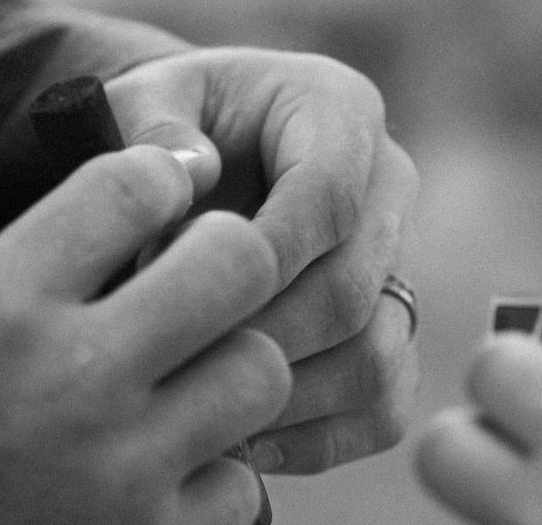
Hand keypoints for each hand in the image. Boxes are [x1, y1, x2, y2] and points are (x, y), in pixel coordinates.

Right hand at [0, 145, 288, 524]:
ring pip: (261, 373)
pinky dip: (215, 475)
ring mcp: (119, 469)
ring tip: (194, 376)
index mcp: (5, 300)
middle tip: (206, 274)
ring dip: (235, 367)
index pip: (136, 185)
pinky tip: (170, 467)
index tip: (167, 189)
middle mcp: (73, 376)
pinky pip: (241, 485)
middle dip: (231, 253)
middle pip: (236, 261)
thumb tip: (123, 214)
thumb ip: (21, 266)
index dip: (163, 174)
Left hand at [105, 48, 421, 473]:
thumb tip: (192, 169)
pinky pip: (382, 405)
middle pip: (352, 287)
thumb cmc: (161, 128)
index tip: (174, 292)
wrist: (192, 159)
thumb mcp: (141, 99)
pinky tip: (240, 442)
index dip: (257, 258)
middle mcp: (389, 185)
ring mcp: (400, 263)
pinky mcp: (393, 328)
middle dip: (258, 337)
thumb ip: (150, 122)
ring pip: (375, 357)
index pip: (327, 196)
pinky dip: (316, 437)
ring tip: (196, 412)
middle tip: (171, 367)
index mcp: (339, 110)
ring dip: (283, 397)